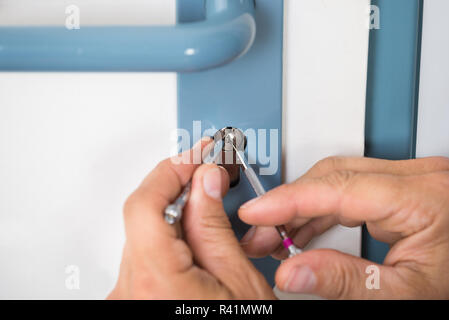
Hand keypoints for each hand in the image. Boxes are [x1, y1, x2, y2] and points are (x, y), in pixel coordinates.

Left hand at [108, 138, 274, 299]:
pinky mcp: (134, 300)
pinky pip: (147, 255)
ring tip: (211, 204)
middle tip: (209, 171)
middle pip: (144, 218)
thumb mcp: (238, 279)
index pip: (144, 205)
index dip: (169, 172)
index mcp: (156, 283)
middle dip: (178, 189)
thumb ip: (214, 224)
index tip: (195, 156)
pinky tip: (197, 234)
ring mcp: (128, 297)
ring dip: (177, 213)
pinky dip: (171, 236)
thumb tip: (204, 180)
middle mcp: (130, 292)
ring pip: (146, 235)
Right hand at [238, 156, 448, 298]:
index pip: (341, 187)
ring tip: (275, 237)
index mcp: (426, 198)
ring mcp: (407, 178)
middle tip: (260, 234)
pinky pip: (346, 189)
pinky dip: (318, 211)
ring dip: (299, 208)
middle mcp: (417, 178)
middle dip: (288, 205)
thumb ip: (346, 282)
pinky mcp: (397, 187)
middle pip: (332, 176)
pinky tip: (300, 232)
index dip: (290, 200)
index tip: (256, 213)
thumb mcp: (404, 293)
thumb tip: (293, 273)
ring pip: (334, 179)